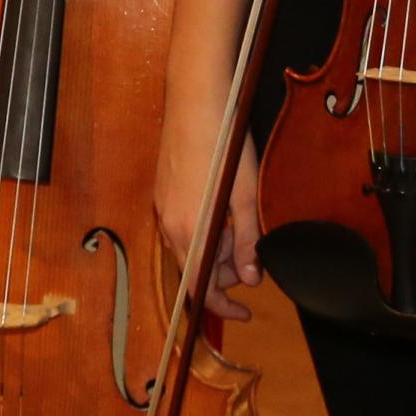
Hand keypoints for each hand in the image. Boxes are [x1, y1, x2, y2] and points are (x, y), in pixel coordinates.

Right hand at [151, 90, 265, 324]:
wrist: (194, 103)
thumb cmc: (223, 147)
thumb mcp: (245, 198)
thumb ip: (247, 242)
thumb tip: (250, 278)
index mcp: (191, 233)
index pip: (201, 288)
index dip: (224, 307)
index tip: (246, 312)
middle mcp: (170, 226)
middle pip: (195, 269)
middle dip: (224, 272)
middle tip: (253, 257)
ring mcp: (163, 209)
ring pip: (189, 247)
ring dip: (215, 250)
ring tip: (241, 228)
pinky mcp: (163, 193)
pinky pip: (182, 227)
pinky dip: (203, 231)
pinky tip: (222, 211)